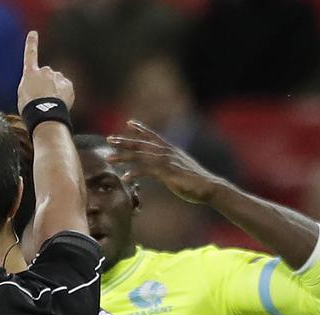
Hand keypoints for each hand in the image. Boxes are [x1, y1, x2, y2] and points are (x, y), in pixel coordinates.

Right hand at [17, 31, 74, 112]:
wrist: (44, 113)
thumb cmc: (30, 107)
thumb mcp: (23, 95)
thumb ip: (30, 85)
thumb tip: (39, 85)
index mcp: (30, 73)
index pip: (30, 55)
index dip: (31, 44)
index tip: (33, 33)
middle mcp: (45, 71)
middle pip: (47, 74)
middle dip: (46, 82)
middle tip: (42, 97)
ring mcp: (57, 77)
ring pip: (57, 81)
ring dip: (55, 89)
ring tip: (50, 103)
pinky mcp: (68, 84)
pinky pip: (66, 88)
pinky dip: (63, 95)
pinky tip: (58, 103)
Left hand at [108, 120, 224, 203]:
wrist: (210, 187)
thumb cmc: (195, 181)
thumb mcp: (180, 169)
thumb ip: (169, 166)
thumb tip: (162, 168)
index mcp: (171, 150)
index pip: (153, 136)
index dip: (141, 129)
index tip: (129, 122)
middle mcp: (168, 153)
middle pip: (142, 144)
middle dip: (125, 141)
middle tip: (109, 138)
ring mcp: (167, 162)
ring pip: (141, 157)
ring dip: (123, 157)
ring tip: (109, 159)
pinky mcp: (168, 173)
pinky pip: (148, 171)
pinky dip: (135, 173)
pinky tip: (125, 177)